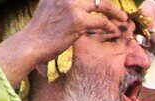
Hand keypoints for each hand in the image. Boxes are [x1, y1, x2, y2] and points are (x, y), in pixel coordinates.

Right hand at [0, 0, 128, 85]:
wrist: (32, 43)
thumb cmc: (42, 30)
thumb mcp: (50, 6)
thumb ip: (64, 1)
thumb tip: (80, 3)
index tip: (106, 3)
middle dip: (109, 3)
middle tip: (119, 10)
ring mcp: (72, 5)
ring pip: (102, 4)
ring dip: (115, 12)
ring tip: (122, 18)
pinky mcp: (77, 20)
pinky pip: (101, 21)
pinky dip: (110, 26)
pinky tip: (114, 30)